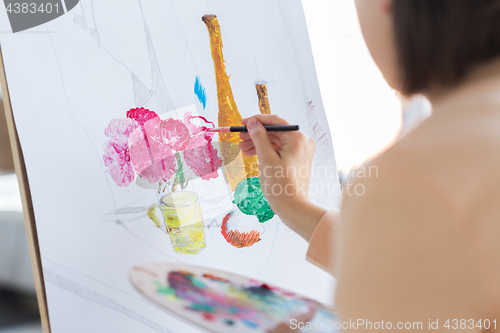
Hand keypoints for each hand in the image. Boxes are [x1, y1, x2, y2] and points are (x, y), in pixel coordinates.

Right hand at [240, 114, 326, 241]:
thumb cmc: (281, 185)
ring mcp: (301, 152)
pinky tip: (253, 155)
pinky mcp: (298, 161)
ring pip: (276, 142)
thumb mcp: (266, 158)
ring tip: (243, 149)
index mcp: (297, 138)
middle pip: (275, 132)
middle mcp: (302, 142)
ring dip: (259, 143)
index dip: (257, 121)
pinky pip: (280, 151)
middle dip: (256, 134)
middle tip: (240, 138)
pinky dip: (267, 152)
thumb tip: (252, 122)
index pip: (275, 121)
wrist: (294, 208)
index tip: (242, 123)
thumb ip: (259, 137)